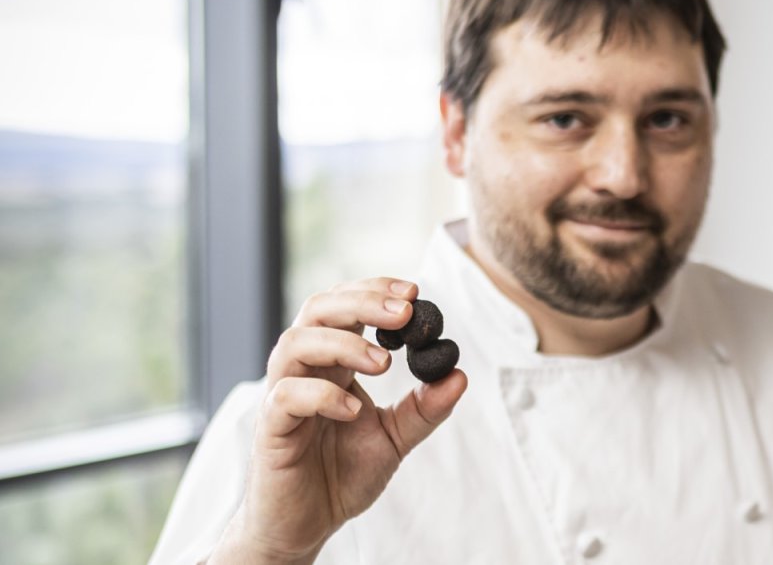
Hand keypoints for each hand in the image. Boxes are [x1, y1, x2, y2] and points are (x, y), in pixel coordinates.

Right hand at [209, 277, 467, 563]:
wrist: (309, 524)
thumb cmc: (343, 474)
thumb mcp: (396, 438)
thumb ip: (425, 408)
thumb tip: (460, 375)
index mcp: (332, 362)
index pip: (345, 306)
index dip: (375, 291)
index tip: (415, 293)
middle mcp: (305, 369)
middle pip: (318, 309)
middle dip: (363, 302)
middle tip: (405, 313)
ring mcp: (283, 395)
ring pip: (296, 342)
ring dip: (344, 344)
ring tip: (384, 364)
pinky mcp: (270, 429)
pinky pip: (286, 396)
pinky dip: (322, 395)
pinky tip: (353, 410)